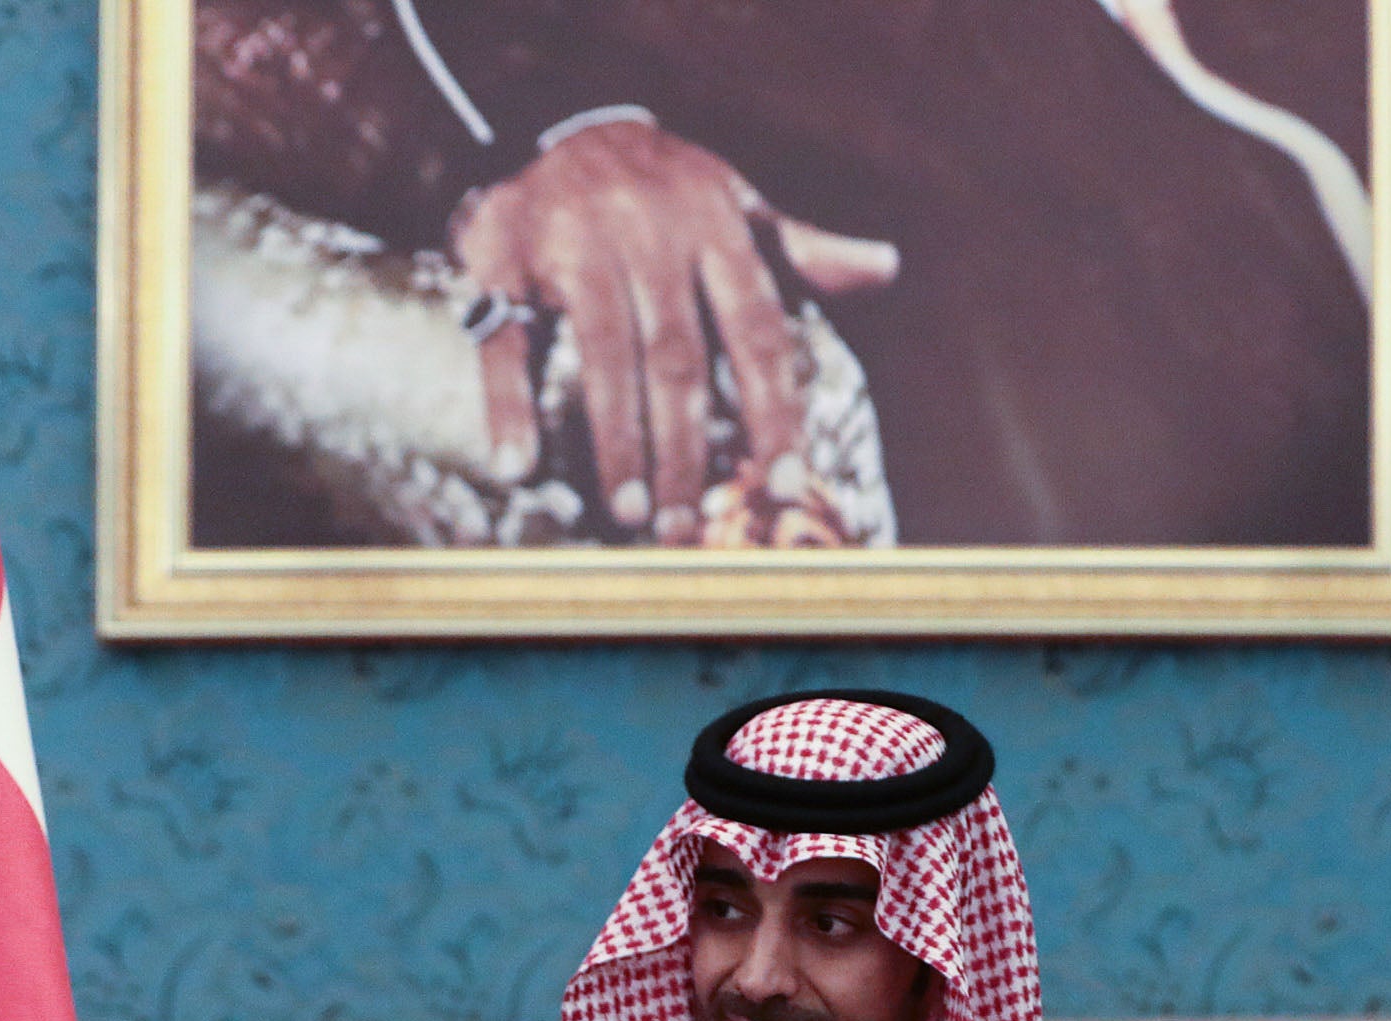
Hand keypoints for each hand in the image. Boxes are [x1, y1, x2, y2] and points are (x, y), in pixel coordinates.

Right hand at [449, 117, 898, 537]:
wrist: (552, 123)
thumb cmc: (663, 190)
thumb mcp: (734, 206)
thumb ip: (802, 252)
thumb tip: (885, 268)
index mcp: (715, 228)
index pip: (757, 332)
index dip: (774, 413)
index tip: (785, 484)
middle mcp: (649, 234)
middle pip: (677, 360)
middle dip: (684, 451)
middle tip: (683, 527)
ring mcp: (576, 243)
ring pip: (604, 357)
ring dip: (617, 443)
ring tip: (630, 513)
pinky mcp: (505, 256)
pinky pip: (506, 340)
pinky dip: (508, 406)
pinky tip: (515, 466)